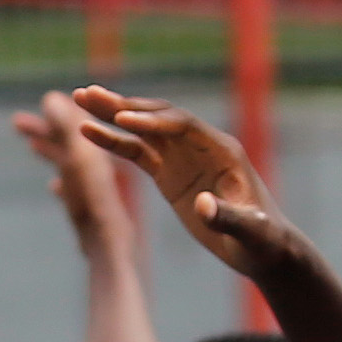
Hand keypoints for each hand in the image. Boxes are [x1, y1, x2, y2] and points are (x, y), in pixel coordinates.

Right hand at [8, 89, 138, 240]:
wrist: (107, 246)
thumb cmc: (93, 200)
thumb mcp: (77, 157)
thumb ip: (66, 128)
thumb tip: (50, 97)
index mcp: (96, 152)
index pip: (76, 124)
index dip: (58, 112)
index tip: (41, 102)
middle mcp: (96, 169)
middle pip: (69, 142)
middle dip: (45, 130)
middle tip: (15, 121)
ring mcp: (91, 191)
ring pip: (68, 165)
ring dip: (50, 152)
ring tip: (31, 145)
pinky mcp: (88, 213)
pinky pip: (72, 192)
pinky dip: (61, 183)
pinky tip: (52, 186)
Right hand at [62, 86, 305, 285]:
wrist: (261, 247)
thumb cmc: (261, 239)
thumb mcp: (249, 230)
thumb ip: (228, 217)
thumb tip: (204, 206)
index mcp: (222, 150)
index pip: (182, 125)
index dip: (153, 121)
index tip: (123, 120)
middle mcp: (200, 146)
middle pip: (158, 116)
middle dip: (124, 105)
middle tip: (87, 94)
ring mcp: (183, 157)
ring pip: (142, 129)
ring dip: (112, 114)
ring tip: (80, 99)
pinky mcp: (169, 173)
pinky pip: (137, 151)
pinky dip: (113, 141)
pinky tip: (87, 131)